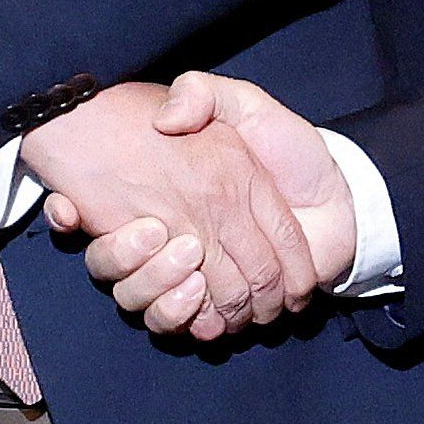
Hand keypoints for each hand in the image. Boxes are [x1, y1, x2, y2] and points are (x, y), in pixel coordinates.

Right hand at [63, 71, 353, 343]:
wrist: (340, 195)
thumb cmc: (289, 150)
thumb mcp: (244, 106)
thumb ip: (203, 95)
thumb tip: (164, 119)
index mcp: (169, 200)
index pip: (108, 222)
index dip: (84, 221)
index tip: (82, 211)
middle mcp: (172, 244)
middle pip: (121, 274)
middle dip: (128, 263)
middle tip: (154, 236)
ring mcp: (195, 280)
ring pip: (147, 306)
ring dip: (159, 293)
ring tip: (190, 269)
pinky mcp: (223, 307)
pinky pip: (186, 328)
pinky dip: (188, 319)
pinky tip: (202, 297)